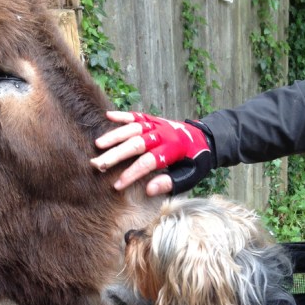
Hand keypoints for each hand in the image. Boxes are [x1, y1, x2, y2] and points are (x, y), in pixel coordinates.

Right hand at [91, 111, 212, 195]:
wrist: (207, 139)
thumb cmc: (196, 161)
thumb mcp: (190, 176)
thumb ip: (170, 182)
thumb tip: (148, 189)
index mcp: (172, 150)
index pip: (148, 162)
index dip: (132, 174)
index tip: (117, 185)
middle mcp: (162, 135)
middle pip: (136, 144)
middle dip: (116, 155)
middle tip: (98, 164)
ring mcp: (157, 125)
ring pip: (133, 129)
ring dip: (115, 136)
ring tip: (98, 144)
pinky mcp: (154, 120)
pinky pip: (137, 116)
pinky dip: (123, 115)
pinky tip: (108, 116)